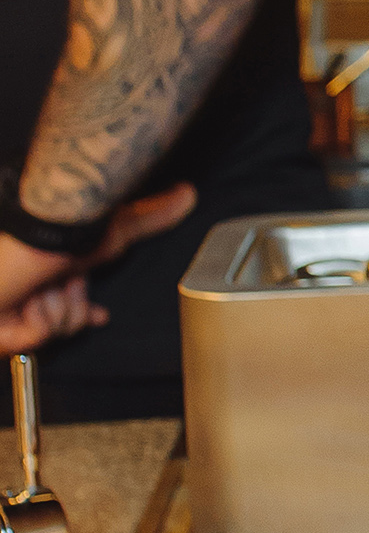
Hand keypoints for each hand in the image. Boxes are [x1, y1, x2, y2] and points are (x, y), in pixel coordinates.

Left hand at [0, 183, 197, 354]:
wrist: (14, 264)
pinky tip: (30, 308)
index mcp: (59, 261)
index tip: (99, 314)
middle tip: (61, 285)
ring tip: (42, 291)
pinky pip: (41, 338)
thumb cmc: (46, 242)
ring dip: (56, 309)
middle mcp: (40, 282)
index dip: (87, 307)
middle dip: (72, 304)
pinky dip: (39, 324)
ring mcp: (24, 305)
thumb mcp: (110, 231)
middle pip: (73, 313)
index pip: (78, 292)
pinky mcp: (11, 328)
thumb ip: (151, 216)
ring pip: (61, 326)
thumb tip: (186, 194)